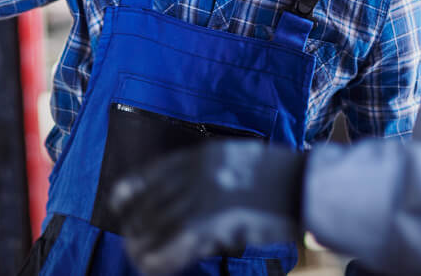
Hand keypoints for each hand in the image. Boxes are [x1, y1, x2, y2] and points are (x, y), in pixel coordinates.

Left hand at [110, 140, 305, 274]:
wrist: (301, 183)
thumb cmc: (276, 171)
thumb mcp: (234, 157)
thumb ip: (205, 171)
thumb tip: (182, 195)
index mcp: (200, 157)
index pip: (150, 174)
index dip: (130, 191)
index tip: (119, 203)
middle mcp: (195, 176)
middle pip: (150, 202)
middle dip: (136, 224)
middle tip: (131, 240)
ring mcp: (203, 199)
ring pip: (157, 226)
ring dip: (143, 245)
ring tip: (139, 257)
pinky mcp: (214, 225)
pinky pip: (176, 246)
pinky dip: (162, 260)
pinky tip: (154, 266)